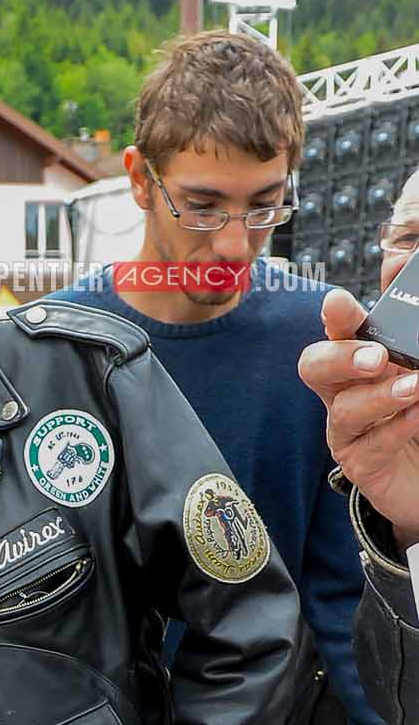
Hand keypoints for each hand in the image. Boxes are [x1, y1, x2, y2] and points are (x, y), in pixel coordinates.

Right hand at [297, 290, 418, 546]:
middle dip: (339, 357)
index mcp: (360, 359)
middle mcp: (346, 391)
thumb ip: (409, 318)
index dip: (335, 316)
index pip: (338, 330)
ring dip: (378, 397)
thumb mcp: (417, 358)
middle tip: (376, 357)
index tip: (339, 303)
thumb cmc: (418, 411)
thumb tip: (396, 259)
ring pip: (343, 410)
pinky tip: (416, 416)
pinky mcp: (360, 465)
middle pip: (315, 367)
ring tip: (414, 387)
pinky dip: (394, 429)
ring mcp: (349, 431)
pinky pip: (368, 446)